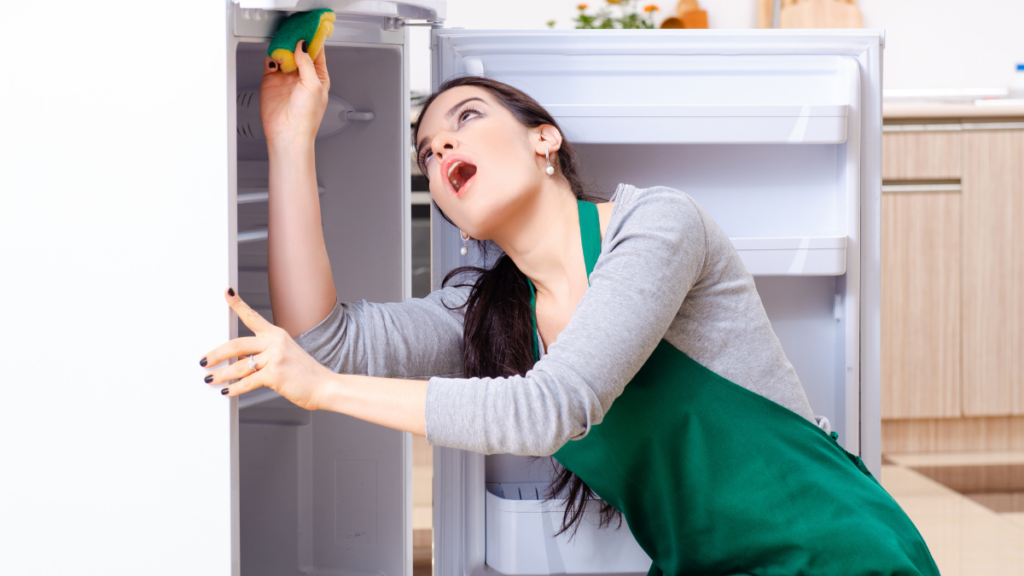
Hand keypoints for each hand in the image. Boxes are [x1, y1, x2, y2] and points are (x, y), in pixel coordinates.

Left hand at [201, 288, 334, 409]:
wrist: (325, 386)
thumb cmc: (306, 374)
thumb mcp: (286, 356)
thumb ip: (264, 355)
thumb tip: (239, 362)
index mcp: (277, 334)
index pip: (252, 316)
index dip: (237, 304)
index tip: (226, 292)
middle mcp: (275, 343)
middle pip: (237, 344)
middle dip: (216, 354)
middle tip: (204, 361)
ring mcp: (275, 358)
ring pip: (239, 366)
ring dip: (221, 374)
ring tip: (211, 379)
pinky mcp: (275, 375)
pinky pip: (247, 382)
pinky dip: (235, 389)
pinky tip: (228, 391)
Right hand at [260, 41, 330, 145]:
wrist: (288, 133)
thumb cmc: (306, 117)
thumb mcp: (314, 85)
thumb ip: (308, 63)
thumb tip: (302, 46)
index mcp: (319, 77)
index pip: (317, 53)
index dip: (313, 41)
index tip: (309, 30)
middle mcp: (302, 77)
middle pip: (299, 51)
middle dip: (296, 42)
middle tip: (293, 33)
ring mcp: (286, 78)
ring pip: (284, 54)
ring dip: (283, 48)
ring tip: (283, 46)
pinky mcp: (271, 81)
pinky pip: (271, 62)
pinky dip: (271, 57)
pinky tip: (275, 58)